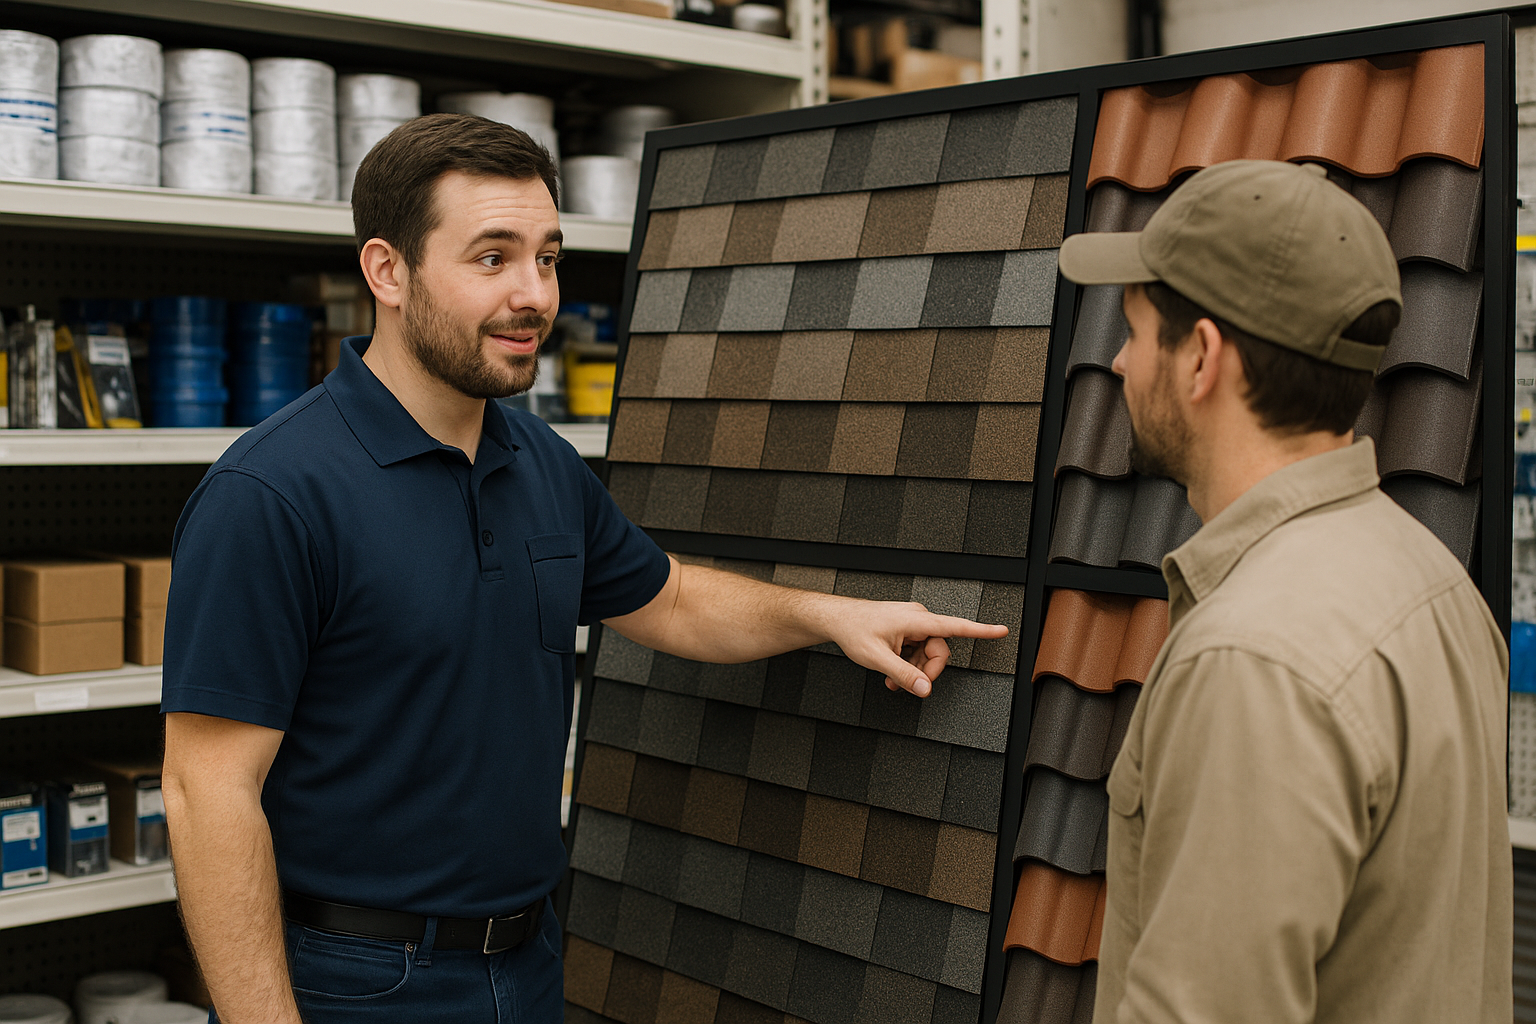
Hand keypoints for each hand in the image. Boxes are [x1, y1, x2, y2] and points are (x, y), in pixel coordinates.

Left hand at [827, 600, 1008, 697]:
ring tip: (893, 681)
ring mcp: (911, 623)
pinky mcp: (905, 629)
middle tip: (908, 685)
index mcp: (917, 619)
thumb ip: (903, 674)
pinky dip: (907, 664)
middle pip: (939, 650)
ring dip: (914, 670)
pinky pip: (916, 650)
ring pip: (927, 653)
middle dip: (926, 671)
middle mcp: (918, 618)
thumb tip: (924, 689)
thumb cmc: (854, 630)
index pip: (956, 626)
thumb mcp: (878, 658)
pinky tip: (892, 673)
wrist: (837, 619)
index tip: (1001, 630)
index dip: (981, 630)